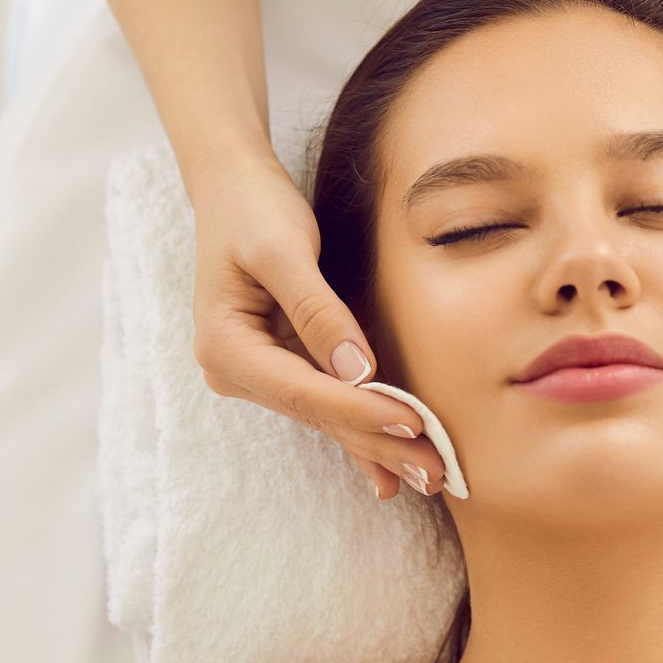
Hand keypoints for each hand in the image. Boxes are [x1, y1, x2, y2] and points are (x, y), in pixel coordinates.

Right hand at [186, 153, 449, 499]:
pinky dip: (359, 429)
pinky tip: (388, 471)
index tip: (415, 424)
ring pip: (325, 416)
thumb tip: (356, 370)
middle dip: (378, 443)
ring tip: (429, 476)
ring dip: (376, 445)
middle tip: (437, 471)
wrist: (231, 186)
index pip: (303, 391)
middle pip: (317, 414)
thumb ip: (317, 310)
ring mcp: (256, 372)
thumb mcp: (283, 248)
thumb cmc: (253, 207)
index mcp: (226, 345)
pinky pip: (325, 402)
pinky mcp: (280, 365)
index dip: (361, 410)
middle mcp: (235, 371)